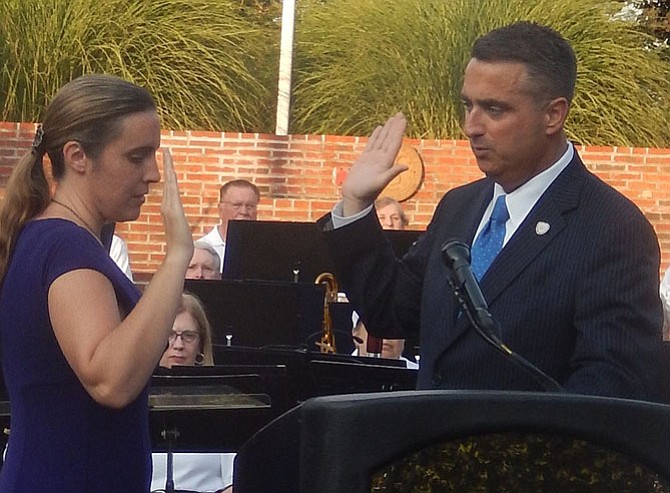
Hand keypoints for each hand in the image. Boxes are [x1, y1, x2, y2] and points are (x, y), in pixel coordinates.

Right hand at [161, 148, 192, 264]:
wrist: (179, 252)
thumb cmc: (180, 243)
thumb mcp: (179, 228)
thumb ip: (176, 222)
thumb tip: (176, 220)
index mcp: (168, 207)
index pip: (168, 186)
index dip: (167, 173)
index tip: (166, 160)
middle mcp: (167, 204)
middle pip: (167, 180)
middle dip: (166, 164)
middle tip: (165, 148)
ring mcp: (169, 206)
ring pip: (169, 182)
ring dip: (168, 166)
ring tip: (166, 152)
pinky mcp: (172, 209)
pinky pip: (171, 190)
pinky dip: (170, 178)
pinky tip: (170, 169)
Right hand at [341, 112, 407, 215]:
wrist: (355, 198)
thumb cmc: (366, 192)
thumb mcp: (379, 183)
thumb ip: (392, 174)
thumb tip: (406, 166)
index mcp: (386, 162)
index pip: (395, 142)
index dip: (399, 130)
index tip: (403, 119)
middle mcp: (382, 159)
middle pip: (390, 139)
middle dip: (395, 126)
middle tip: (400, 113)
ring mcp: (373, 158)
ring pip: (382, 139)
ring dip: (388, 129)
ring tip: (392, 118)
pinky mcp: (365, 159)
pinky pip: (372, 144)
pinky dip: (376, 135)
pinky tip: (379, 128)